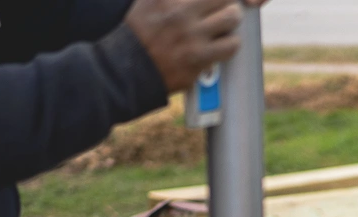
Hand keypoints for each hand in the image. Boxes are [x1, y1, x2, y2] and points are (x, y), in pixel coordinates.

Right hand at [127, 0, 260, 93]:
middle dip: (226, 2)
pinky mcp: (199, 58)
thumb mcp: (147, 2)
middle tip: (224, 8)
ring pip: (231, 18)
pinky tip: (223, 45)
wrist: (126, 69)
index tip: (219, 1)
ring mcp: (191, 35)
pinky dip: (230, 44)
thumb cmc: (136, 33)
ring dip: (231, 22)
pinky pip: (230, 46)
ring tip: (224, 28)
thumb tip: (189, 1)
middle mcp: (180, 11)